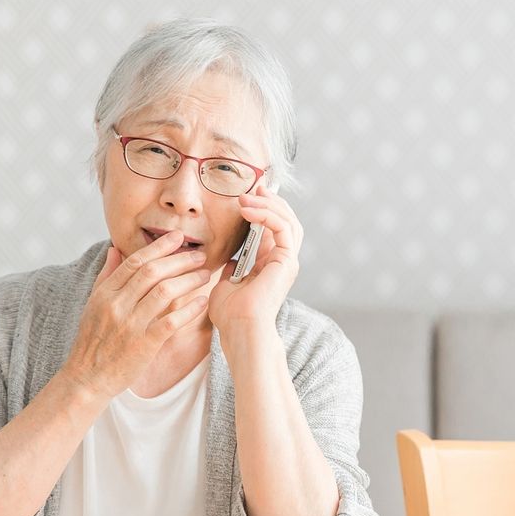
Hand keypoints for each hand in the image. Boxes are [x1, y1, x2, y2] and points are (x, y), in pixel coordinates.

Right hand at [63, 230, 211, 398]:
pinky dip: (190, 309)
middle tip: (200, 256)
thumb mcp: (93, 305)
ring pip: (165, 292)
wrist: (87, 378)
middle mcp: (117, 305)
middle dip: (180, 260)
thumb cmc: (93, 341)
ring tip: (205, 275)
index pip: (135, 261)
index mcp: (105, 293)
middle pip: (153, 272)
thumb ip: (107, 276)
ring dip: (189, 280)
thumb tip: (115, 248)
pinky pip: (172, 321)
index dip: (159, 247)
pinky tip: (203, 301)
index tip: (178, 238)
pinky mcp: (144, 344)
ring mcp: (130, 324)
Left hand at [208, 183, 303, 331]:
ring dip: (267, 204)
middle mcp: (283, 261)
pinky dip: (267, 214)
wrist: (239, 329)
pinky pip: (282, 228)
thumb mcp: (226, 283)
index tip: (247, 194)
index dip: (264, 208)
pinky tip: (248, 209)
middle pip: (286, 220)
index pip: (274, 228)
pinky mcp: (287, 261)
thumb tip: (228, 257)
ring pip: (288, 220)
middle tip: (254, 186)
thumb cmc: (231, 314)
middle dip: (270, 200)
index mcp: (270, 265)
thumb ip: (231, 267)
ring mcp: (287, 261)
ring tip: (246, 197)